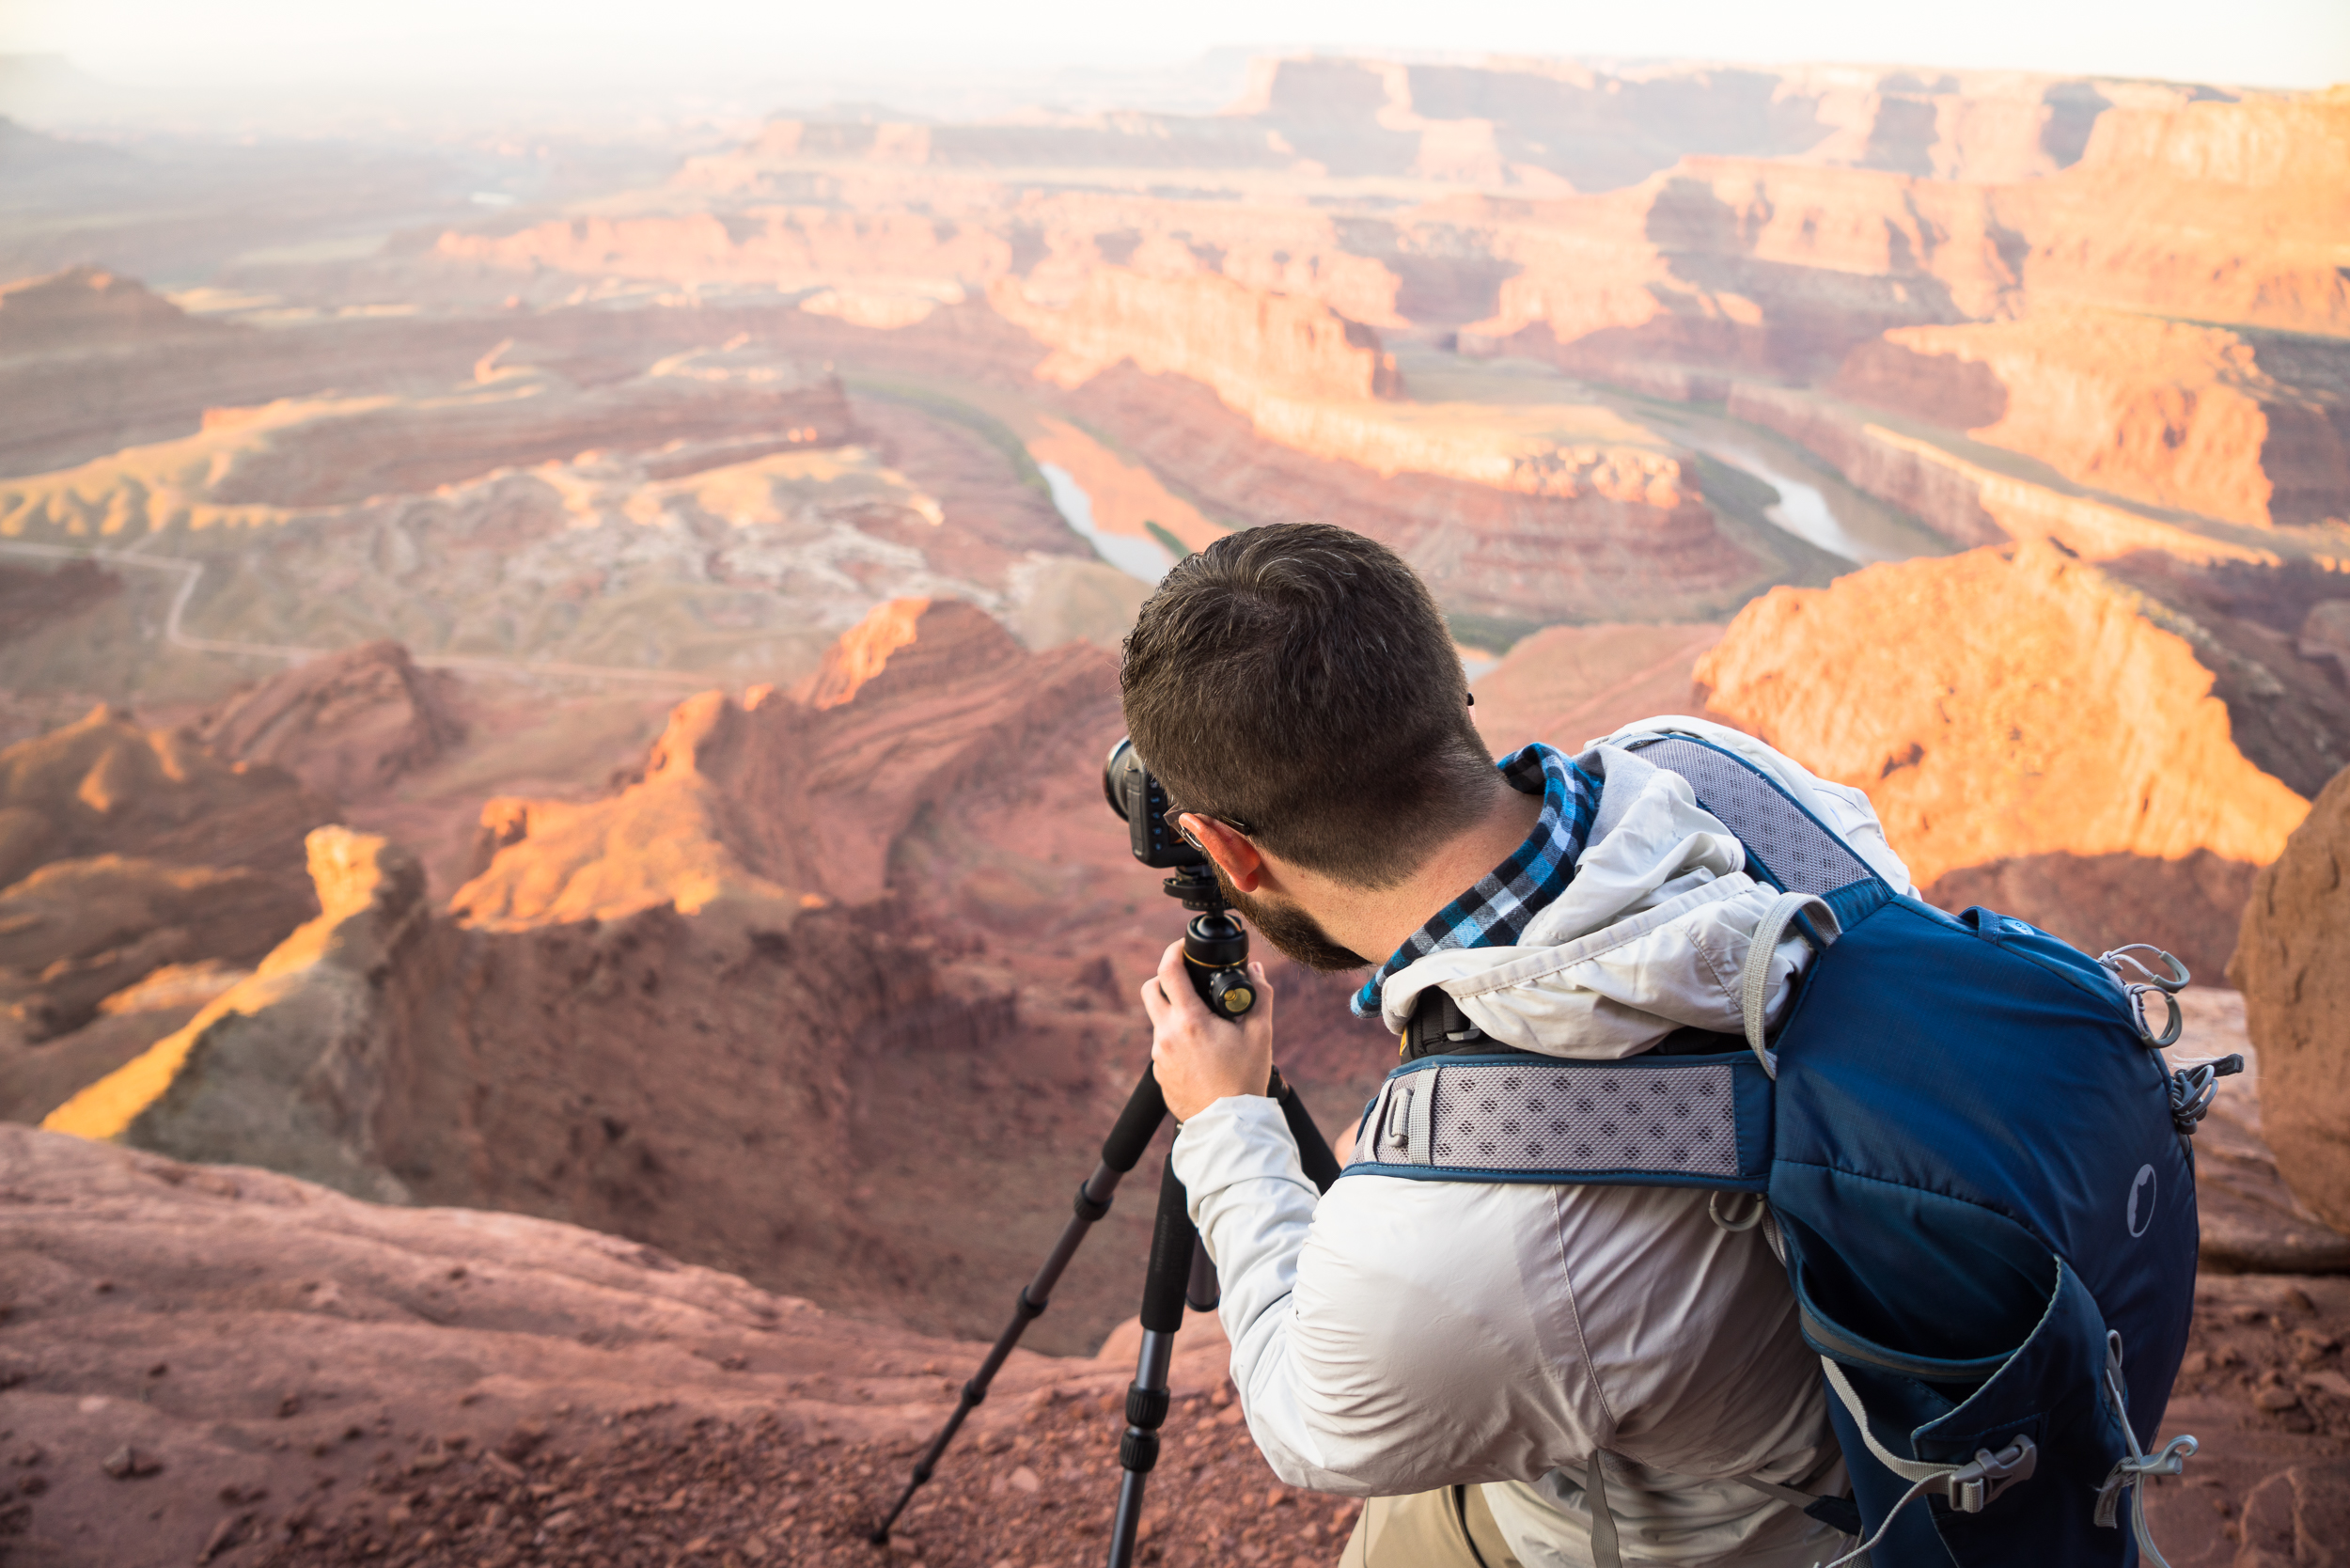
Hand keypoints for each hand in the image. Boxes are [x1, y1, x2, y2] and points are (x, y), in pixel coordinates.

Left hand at [1140, 940, 1275, 1121]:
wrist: (1228, 1126)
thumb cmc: (1244, 1080)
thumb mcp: (1260, 1033)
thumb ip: (1259, 995)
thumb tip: (1256, 971)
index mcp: (1189, 1020)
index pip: (1167, 970)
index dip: (1173, 950)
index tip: (1183, 947)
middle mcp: (1166, 1035)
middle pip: (1149, 989)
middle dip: (1165, 977)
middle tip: (1188, 981)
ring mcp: (1158, 1056)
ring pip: (1158, 1020)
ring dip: (1174, 1012)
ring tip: (1204, 1023)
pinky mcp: (1158, 1074)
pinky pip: (1162, 1046)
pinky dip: (1176, 1039)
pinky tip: (1200, 1051)